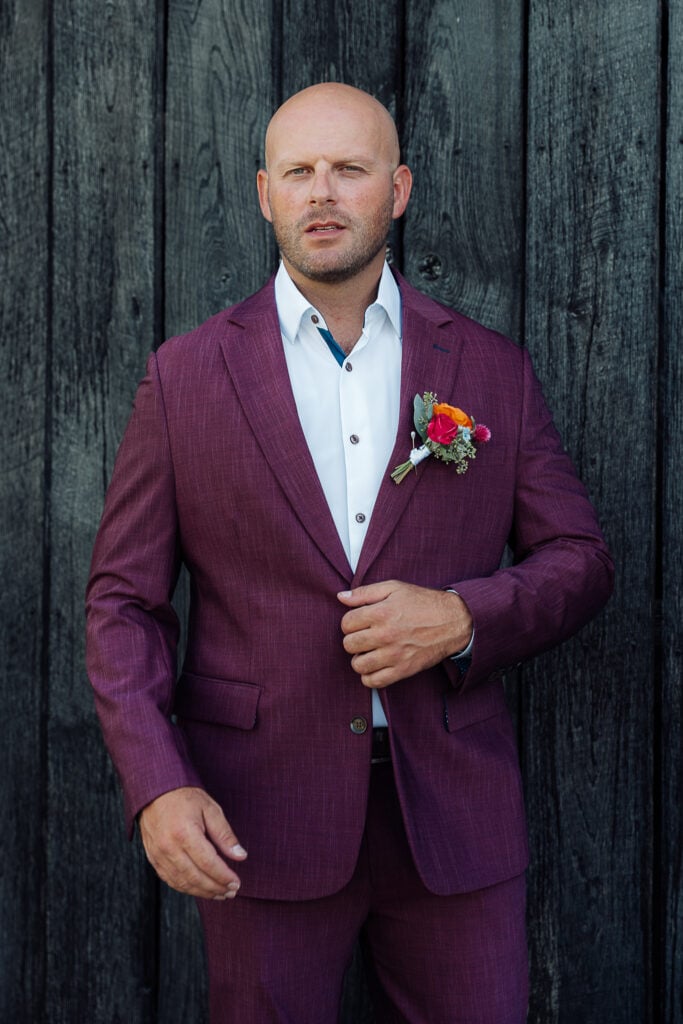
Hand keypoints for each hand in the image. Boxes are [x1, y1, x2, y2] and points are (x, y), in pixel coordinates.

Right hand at [138, 786, 246, 899]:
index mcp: (185, 833)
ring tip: (219, 893)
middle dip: (216, 888)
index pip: (208, 863)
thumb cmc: (184, 797)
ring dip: (203, 892)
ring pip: (183, 883)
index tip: (237, 883)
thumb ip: (225, 835)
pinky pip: (170, 880)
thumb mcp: (210, 809)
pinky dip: (187, 888)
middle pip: (196, 877)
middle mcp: (169, 847)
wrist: (154, 792)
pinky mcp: (153, 859)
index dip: (224, 876)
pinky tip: (200, 888)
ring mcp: (159, 855)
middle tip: (231, 891)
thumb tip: (240, 856)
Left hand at [338, 581, 472, 687]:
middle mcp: (386, 634)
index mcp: (381, 612)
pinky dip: (369, 677)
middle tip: (364, 636)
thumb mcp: (394, 588)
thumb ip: (365, 592)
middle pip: (349, 644)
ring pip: (358, 665)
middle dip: (353, 640)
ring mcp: (394, 654)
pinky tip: (375, 666)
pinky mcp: (403, 670)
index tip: (359, 622)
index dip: (350, 622)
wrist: (452, 621)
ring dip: (359, 659)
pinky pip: (374, 682)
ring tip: (369, 651)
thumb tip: (341, 597)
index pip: (346, 623)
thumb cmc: (423, 603)